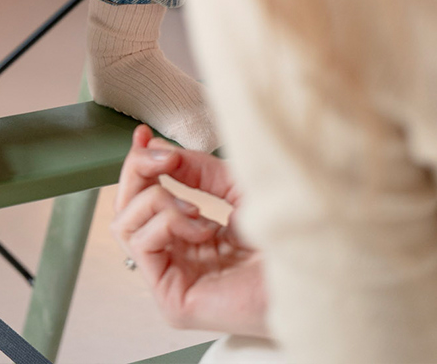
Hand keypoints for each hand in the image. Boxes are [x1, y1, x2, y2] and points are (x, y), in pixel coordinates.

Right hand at [111, 126, 269, 338]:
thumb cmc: (286, 237)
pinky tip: (202, 228)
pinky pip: (143, 244)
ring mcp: (172, 281)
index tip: (143, 135)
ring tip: (197, 207)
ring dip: (158, 199)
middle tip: (163, 158)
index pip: (143, 201)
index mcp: (190, 239)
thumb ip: (195, 171)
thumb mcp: (234, 188)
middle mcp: (177, 261)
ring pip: (126, 224)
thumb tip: (156, 148)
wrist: (311, 269)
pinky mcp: (173, 299)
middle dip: (139, 172)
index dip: (138, 164)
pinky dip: (169, 223)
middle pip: (125, 209)